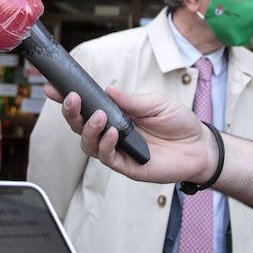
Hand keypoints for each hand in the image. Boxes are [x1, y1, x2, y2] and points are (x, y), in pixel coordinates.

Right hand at [48, 84, 216, 186]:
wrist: (199, 146)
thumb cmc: (178, 123)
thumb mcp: (155, 103)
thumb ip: (130, 100)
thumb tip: (107, 89)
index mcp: (116, 114)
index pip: (86, 106)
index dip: (67, 98)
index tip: (52, 87)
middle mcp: (111, 132)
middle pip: (79, 125)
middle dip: (70, 112)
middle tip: (71, 98)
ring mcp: (117, 150)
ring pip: (87, 143)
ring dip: (88, 128)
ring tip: (98, 115)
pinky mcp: (127, 166)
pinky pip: (107, 158)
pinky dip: (106, 144)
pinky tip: (113, 133)